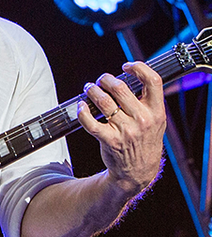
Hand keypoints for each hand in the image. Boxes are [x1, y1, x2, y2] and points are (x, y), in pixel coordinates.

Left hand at [77, 61, 165, 197]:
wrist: (138, 171)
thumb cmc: (144, 141)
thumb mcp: (156, 121)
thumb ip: (147, 102)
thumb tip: (130, 77)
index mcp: (156, 112)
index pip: (152, 81)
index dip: (139, 68)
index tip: (127, 66)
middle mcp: (142, 120)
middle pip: (120, 88)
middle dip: (106, 80)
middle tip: (100, 80)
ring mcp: (125, 131)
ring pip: (103, 102)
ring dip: (92, 91)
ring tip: (89, 89)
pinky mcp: (109, 140)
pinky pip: (90, 122)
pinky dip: (82, 112)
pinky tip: (80, 106)